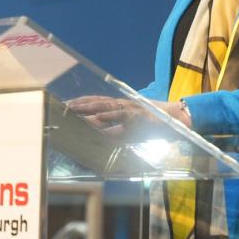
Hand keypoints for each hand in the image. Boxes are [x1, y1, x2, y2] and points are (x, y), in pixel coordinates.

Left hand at [65, 96, 191, 135]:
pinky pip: (121, 114)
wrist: (175, 121)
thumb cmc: (152, 125)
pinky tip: (98, 116)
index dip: (82, 102)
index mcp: (121, 106)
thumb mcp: (130, 129)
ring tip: (74, 109)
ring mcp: (130, 108)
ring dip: (89, 107)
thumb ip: (115, 131)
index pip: (98, 101)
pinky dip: (109, 115)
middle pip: (98, 101)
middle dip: (80, 104)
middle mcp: (123, 104)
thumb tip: (99, 137)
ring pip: (106, 105)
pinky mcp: (138, 115)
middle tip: (63, 107)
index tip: (66, 104)